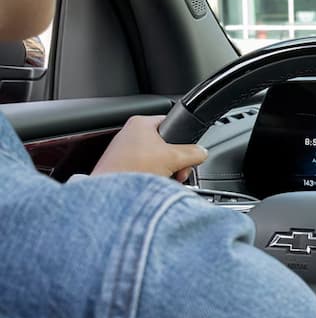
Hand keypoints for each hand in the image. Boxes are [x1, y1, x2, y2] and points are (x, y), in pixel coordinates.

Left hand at [92, 115, 206, 181]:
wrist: (112, 195)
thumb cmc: (132, 170)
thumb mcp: (174, 158)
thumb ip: (193, 153)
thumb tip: (201, 153)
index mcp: (141, 123)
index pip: (172, 124)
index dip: (184, 140)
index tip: (187, 154)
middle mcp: (130, 133)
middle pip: (166, 144)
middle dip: (176, 161)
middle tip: (179, 172)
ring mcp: (124, 151)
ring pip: (157, 159)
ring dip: (167, 171)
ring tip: (166, 180)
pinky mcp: (121, 167)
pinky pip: (145, 169)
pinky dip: (153, 178)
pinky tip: (155, 185)